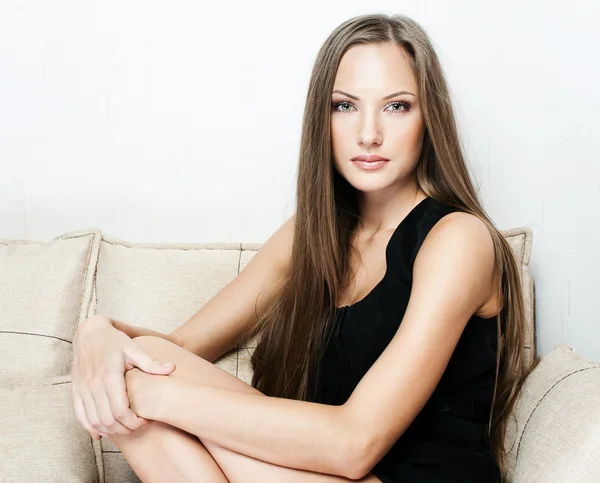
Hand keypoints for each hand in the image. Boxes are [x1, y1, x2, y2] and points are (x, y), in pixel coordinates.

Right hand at [72, 314, 175, 439]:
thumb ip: (151, 363)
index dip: (133, 421)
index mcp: (109, 375)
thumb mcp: (134, 349)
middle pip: (108, 419)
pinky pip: (80, 416)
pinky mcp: (75, 391)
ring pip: (94, 421)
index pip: (120, 410)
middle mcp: (93, 385)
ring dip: (110, 430)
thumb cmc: (114, 341)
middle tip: (137, 427)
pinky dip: (91, 427)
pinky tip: (102, 432)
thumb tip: (173, 368)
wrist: (89, 333)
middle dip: (124, 429)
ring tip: (124, 428)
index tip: (145, 421)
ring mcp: (82, 389)